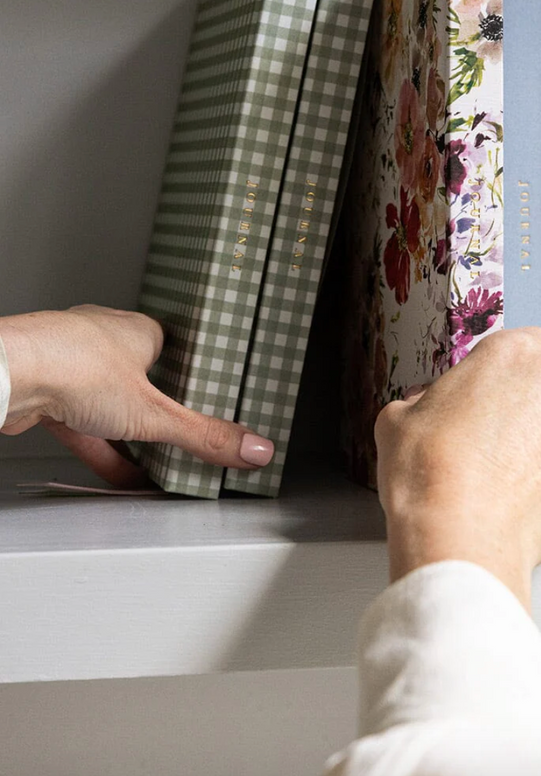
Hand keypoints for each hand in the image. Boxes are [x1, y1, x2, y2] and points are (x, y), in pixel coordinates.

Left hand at [0, 305, 274, 486]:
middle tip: (186, 435)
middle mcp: (104, 341)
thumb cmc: (74, 365)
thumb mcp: (154, 412)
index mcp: (138, 330)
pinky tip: (120, 475)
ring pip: (111, 406)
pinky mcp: (49, 396)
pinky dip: (103, 452)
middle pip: (142, 380)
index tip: (209, 396)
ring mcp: (73, 368)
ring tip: (158, 464)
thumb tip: (251, 448)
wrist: (10, 375)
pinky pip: (84, 428)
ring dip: (131, 436)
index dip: (191, 374)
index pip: (174, 349)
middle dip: (161, 411)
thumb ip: (203, 435)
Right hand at [375, 328, 540, 608]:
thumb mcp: (399, 416)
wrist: (456, 539)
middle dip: (534, 406)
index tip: (490, 399)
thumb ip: (426, 398)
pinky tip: (534, 500)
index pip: (522, 347)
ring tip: (516, 475)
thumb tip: (430, 406)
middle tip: (500, 440)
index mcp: (514, 351)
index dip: (503, 377)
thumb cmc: (429, 476)